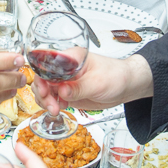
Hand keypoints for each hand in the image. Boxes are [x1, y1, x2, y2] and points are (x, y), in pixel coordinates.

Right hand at [32, 53, 152, 114]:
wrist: (126, 87)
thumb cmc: (116, 76)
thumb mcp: (98, 82)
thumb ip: (79, 87)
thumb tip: (62, 91)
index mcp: (71, 58)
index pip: (47, 63)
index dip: (41, 77)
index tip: (44, 90)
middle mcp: (65, 69)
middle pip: (42, 78)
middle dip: (43, 93)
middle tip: (51, 105)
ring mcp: (66, 81)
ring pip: (45, 90)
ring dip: (46, 101)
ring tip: (55, 109)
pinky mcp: (68, 92)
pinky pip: (53, 98)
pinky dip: (52, 105)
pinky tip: (59, 108)